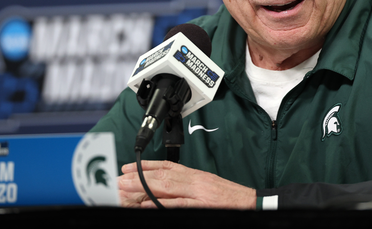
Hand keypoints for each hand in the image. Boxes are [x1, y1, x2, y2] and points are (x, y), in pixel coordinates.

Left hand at [118, 160, 256, 208]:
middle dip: (138, 176)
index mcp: (196, 175)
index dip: (146, 166)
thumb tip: (166, 191)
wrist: (252, 202)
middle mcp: (195, 180)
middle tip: (119, 178)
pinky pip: (179, 203)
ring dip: (144, 186)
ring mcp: (199, 193)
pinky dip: (162, 203)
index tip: (128, 168)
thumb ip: (188, 187)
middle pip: (162, 175)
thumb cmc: (231, 198)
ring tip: (125, 187)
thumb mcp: (208, 187)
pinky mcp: (203, 204)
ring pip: (167, 186)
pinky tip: (147, 204)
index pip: (167, 166)